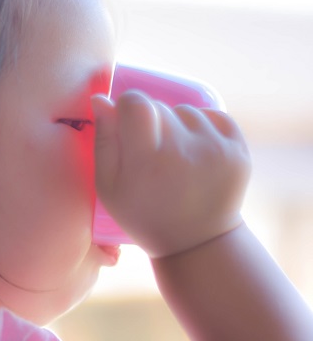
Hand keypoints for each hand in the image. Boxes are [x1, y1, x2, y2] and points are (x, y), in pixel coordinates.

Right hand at [91, 90, 250, 257]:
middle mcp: (184, 150)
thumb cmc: (143, 214)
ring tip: (175, 156)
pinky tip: (195, 151)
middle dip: (150, 122)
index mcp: (147, 161)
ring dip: (176, 126)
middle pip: (159, 106)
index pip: (135, 102)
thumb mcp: (108, 186)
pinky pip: (214, 116)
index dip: (126, 109)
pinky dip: (202, 127)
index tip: (126, 125)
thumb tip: (101, 99)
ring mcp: (216, 148)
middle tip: (151, 153)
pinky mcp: (238, 148)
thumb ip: (104, 140)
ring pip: (185, 111)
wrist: (197, 241)